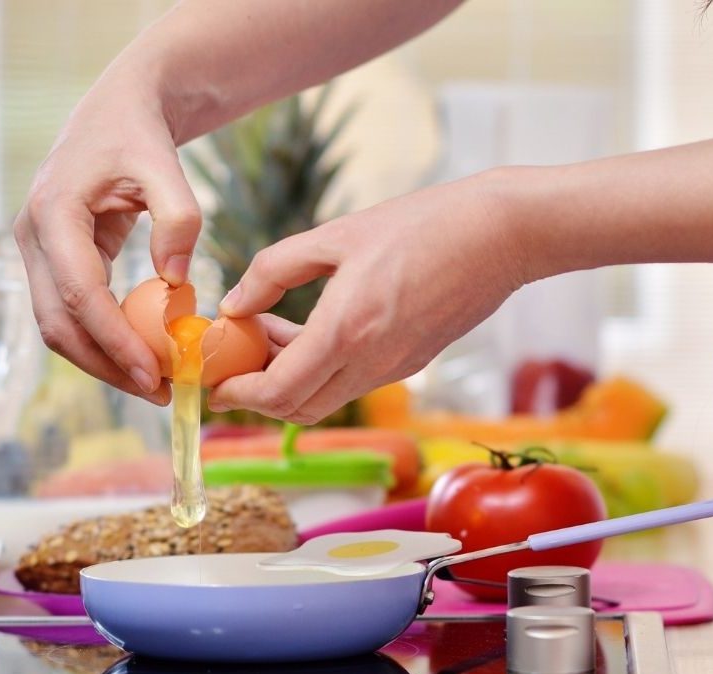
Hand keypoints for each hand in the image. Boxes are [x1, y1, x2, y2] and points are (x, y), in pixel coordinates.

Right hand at [14, 73, 199, 404]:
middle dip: (106, 364)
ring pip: (59, 326)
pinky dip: (104, 340)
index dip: (114, 339)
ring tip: (155, 383)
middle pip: (58, 323)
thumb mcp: (166, 167)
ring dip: (104, 360)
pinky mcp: (56, 262)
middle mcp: (34, 237)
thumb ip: (178, 218)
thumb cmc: (140, 137)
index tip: (153, 373)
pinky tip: (143, 355)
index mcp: (55, 213)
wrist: (118, 114)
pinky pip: (73, 313)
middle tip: (158, 391)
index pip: (79, 293)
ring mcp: (39, 252)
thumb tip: (177, 282)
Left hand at [207, 171, 528, 422]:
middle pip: (298, 409)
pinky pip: (353, 382)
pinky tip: (309, 331)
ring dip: (288, 381)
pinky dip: (320, 371)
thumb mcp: (336, 235)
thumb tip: (234, 304)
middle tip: (233, 358)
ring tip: (268, 334)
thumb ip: (274, 271)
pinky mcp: (412, 362)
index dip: (238, 395)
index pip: (279, 392)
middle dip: (257, 395)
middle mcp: (372, 363)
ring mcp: (396, 368)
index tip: (212, 381)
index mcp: (348, 330)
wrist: (500, 236)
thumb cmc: (421, 225)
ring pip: (325, 399)